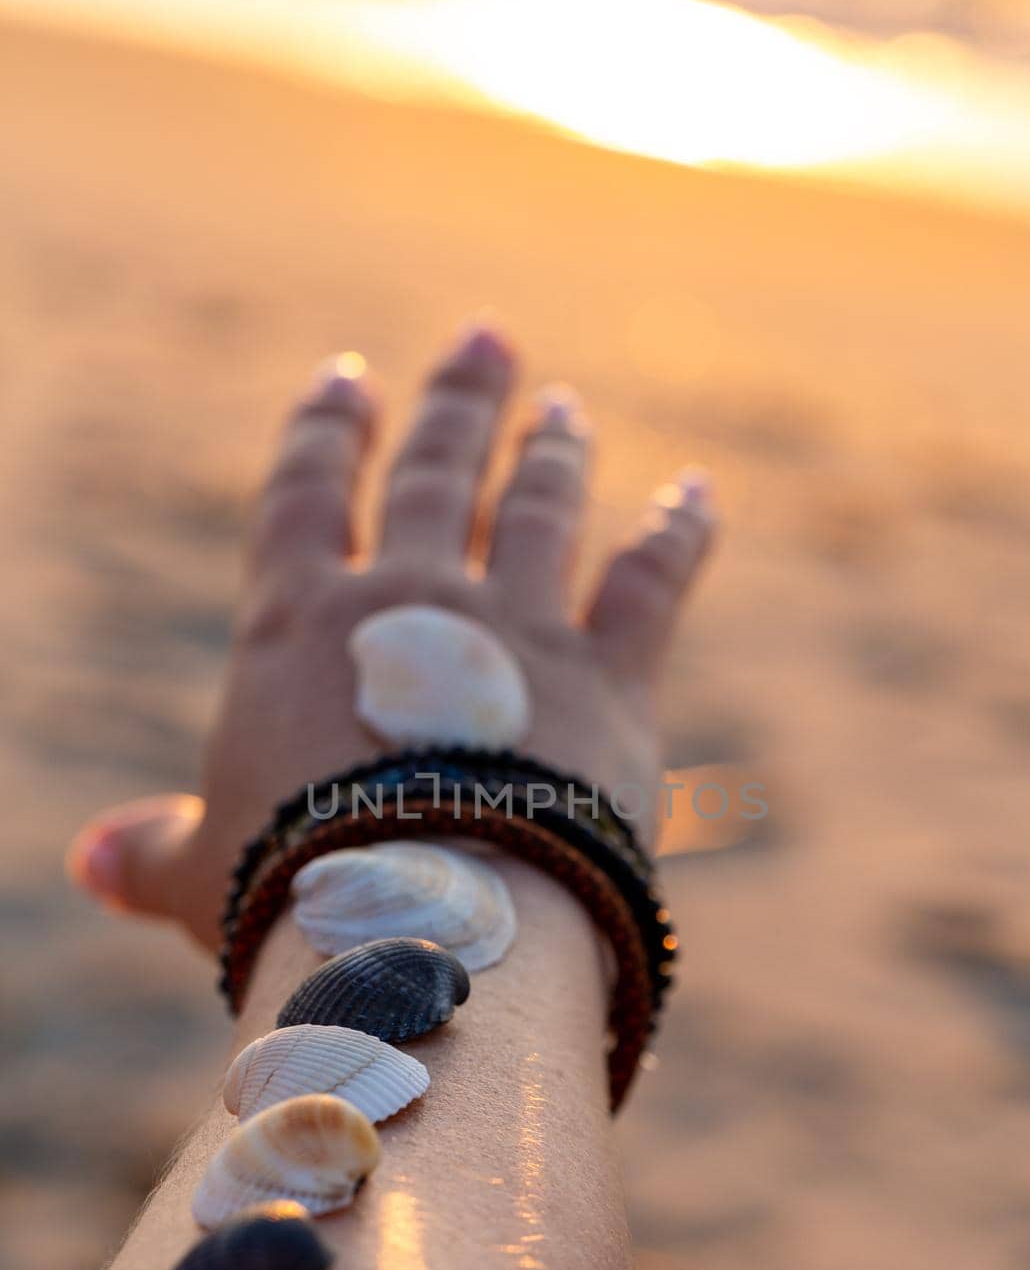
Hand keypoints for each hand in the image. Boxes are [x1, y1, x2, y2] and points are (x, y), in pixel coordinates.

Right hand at [67, 325, 715, 948]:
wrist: (420, 928)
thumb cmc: (291, 901)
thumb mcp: (203, 875)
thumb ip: (153, 851)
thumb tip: (90, 863)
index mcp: (300, 626)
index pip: (306, 494)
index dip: (328, 430)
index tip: (347, 380)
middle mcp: (409, 599)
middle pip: (437, 473)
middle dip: (459, 402)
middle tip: (490, 341)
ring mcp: (515, 629)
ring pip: (541, 508)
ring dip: (553, 452)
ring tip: (565, 408)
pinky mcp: (607, 679)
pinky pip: (653, 581)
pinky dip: (679, 531)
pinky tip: (698, 491)